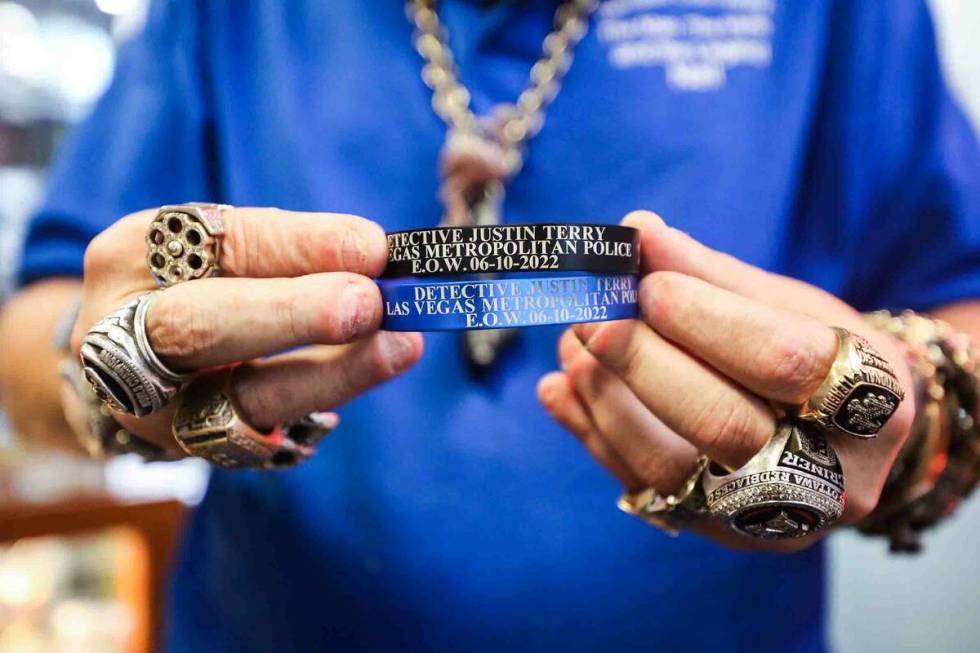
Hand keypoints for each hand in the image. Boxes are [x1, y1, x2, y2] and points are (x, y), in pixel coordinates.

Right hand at [72, 207, 422, 455]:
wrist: (136, 352)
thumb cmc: (190, 279)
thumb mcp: (221, 242)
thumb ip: (289, 245)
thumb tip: (374, 254)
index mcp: (129, 260)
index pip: (217, 247)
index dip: (298, 247)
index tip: (371, 247)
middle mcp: (123, 339)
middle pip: (200, 328)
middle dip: (292, 314)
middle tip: (367, 303)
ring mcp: (158, 408)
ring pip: (247, 397)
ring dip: (334, 372)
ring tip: (399, 346)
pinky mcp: (202, 447)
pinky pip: (273, 427)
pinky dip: (327, 395)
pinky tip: (372, 370)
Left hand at [537, 211, 914, 550]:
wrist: (847, 437)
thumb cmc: (820, 355)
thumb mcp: (790, 306)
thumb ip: (714, 275)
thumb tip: (636, 230)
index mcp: (872, 403)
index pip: (781, 360)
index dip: (705, 317)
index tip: (647, 279)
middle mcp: (831, 479)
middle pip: (723, 424)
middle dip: (642, 361)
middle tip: (589, 311)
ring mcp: (769, 520)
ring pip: (671, 469)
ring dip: (605, 399)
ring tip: (570, 342)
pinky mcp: (714, 532)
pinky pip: (640, 489)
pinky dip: (591, 433)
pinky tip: (558, 387)